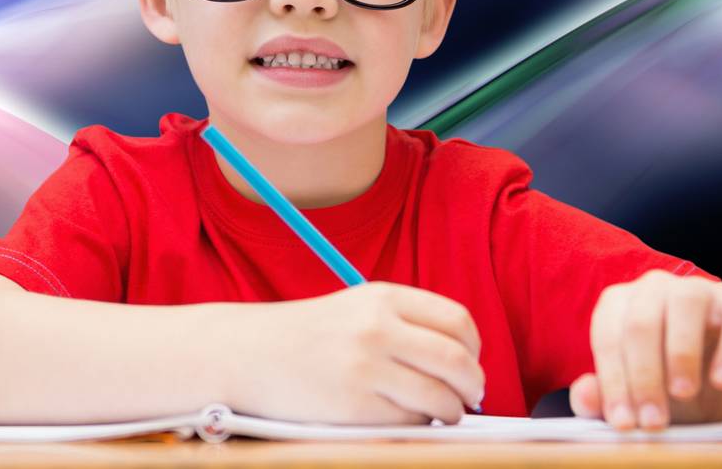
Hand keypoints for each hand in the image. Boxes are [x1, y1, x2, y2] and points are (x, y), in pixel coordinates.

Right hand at [227, 281, 484, 425]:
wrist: (247, 353)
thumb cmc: (307, 336)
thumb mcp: (357, 309)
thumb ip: (404, 323)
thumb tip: (460, 360)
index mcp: (383, 297)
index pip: (457, 321)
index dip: (474, 348)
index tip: (471, 363)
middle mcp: (377, 328)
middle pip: (457, 360)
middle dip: (473, 385)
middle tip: (472, 397)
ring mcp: (365, 368)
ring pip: (440, 397)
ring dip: (451, 411)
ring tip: (444, 413)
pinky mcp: (353, 406)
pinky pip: (408, 422)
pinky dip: (418, 425)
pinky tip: (408, 420)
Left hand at [570, 268, 721, 430]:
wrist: (721, 381)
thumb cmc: (666, 384)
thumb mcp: (635, 396)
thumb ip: (604, 396)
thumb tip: (584, 395)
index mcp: (619, 304)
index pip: (608, 336)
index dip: (613, 381)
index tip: (623, 423)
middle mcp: (654, 287)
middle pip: (641, 321)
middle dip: (645, 376)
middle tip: (654, 421)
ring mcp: (698, 289)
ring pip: (685, 303)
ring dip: (682, 352)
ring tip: (683, 393)